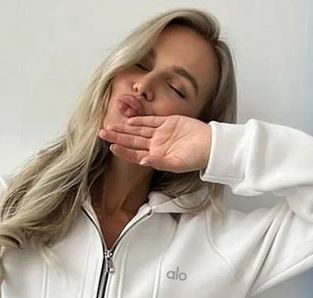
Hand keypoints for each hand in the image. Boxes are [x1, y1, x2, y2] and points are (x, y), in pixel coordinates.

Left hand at [97, 114, 211, 173]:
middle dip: (117, 137)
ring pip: (138, 130)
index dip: (123, 150)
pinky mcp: (168, 122)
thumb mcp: (177, 163)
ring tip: (110, 125)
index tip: (111, 146)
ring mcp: (161, 133)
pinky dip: (140, 119)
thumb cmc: (196, 158)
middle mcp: (156, 145)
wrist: (211, 145)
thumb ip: (160, 162)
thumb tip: (143, 162)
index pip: (135, 154)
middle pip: (132, 140)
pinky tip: (129, 119)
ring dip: (125, 128)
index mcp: (156, 157)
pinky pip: (151, 120)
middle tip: (102, 133)